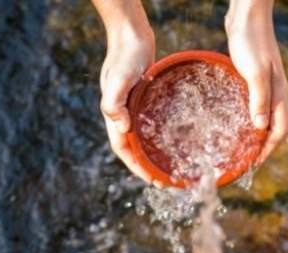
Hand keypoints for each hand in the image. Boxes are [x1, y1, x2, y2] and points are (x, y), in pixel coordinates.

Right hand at [94, 2, 159, 184]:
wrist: (131, 36)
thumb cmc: (125, 57)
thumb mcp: (118, 79)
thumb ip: (114, 103)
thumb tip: (122, 128)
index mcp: (115, 116)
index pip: (124, 150)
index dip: (137, 167)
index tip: (152, 181)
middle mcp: (123, 115)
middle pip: (134, 148)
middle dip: (147, 167)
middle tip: (166, 181)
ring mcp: (133, 108)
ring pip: (143, 138)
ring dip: (153, 154)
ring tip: (169, 167)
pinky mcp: (144, 100)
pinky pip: (151, 124)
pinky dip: (159, 136)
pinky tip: (173, 140)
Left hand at [225, 0, 287, 163]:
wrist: (248, 16)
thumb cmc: (252, 42)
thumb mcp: (255, 72)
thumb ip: (259, 99)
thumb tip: (260, 128)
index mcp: (278, 94)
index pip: (279, 130)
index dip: (268, 150)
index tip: (254, 165)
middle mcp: (275, 93)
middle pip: (274, 128)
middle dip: (262, 147)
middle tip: (245, 162)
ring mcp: (266, 85)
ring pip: (264, 117)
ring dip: (255, 134)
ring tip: (239, 147)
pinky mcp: (254, 78)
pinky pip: (253, 105)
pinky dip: (247, 118)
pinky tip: (232, 120)